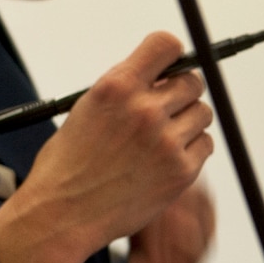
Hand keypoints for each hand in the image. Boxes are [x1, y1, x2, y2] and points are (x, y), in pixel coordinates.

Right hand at [0, 33, 212, 262]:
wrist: (59, 216)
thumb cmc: (64, 168)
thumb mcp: (84, 112)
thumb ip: (122, 92)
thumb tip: (159, 77)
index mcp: (114, 88)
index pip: (166, 45)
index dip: (170, 55)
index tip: (166, 68)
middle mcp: (143, 110)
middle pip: (192, 81)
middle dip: (178, 93)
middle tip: (160, 112)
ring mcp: (166, 141)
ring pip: (201, 114)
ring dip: (185, 123)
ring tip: (157, 141)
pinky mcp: (181, 171)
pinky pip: (204, 146)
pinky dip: (189, 151)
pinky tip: (161, 162)